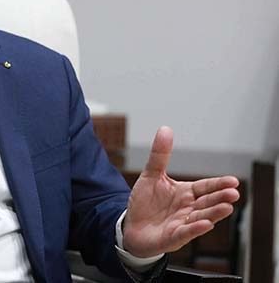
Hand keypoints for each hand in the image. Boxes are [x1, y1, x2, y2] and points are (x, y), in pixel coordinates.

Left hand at [122, 126, 239, 257]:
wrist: (131, 227)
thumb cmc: (145, 203)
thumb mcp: (151, 175)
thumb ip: (160, 155)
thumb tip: (165, 129)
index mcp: (186, 193)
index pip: (206, 187)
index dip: (218, 184)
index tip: (233, 181)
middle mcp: (188, 208)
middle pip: (208, 202)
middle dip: (221, 198)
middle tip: (234, 193)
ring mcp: (183, 224)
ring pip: (201, 218)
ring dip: (214, 213)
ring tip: (227, 207)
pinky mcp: (173, 237)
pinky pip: (186, 233)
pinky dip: (195, 229)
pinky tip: (205, 224)